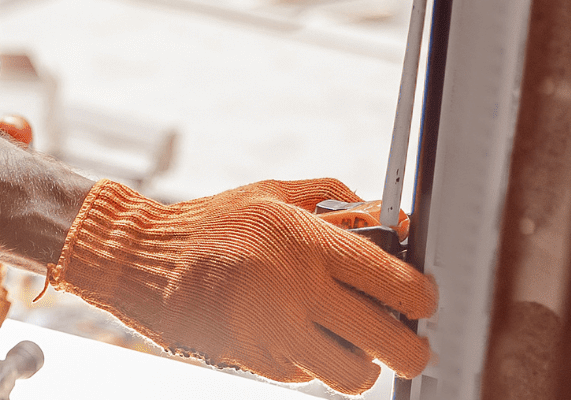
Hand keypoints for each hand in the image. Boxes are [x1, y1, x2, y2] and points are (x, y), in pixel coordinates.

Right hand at [46, 178, 435, 394]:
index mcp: (310, 246)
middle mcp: (302, 295)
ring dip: (364, 362)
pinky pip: (311, 376)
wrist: (146, 263)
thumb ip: (337, 204)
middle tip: (404, 336)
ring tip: (350, 339)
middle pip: (395, 347)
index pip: (401, 286)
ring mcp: (281, 335)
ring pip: (357, 376)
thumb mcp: (275, 195)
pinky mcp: (262, 364)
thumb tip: (391, 219)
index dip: (424, 296)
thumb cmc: (213, 223)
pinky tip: (297, 332)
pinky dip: (314, 360)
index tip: (421, 296)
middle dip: (412, 347)